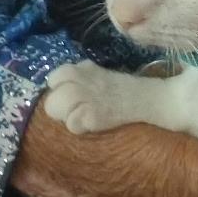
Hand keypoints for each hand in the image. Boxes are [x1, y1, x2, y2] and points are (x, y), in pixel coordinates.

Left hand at [43, 59, 157, 134]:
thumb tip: (59, 87)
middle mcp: (79, 79)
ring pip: (54, 108)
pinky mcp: (93, 115)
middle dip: (59, 108)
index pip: (53, 79)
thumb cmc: (122, 89)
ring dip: (67, 117)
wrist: (147, 98)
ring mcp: (84, 96)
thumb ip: (80, 76)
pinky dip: (80, 128)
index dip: (59, 90)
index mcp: (80, 68)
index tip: (70, 97)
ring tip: (83, 119)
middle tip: (76, 111)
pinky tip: (92, 125)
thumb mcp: (99, 74)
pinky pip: (72, 125)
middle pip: (51, 98)